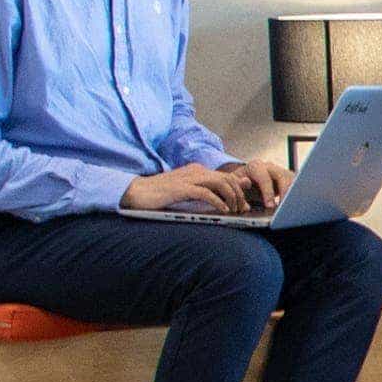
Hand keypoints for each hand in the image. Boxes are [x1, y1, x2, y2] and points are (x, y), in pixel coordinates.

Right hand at [122, 164, 248, 213]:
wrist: (136, 192)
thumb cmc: (160, 194)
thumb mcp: (187, 192)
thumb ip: (206, 192)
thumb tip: (226, 198)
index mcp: (198, 170)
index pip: (227, 176)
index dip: (239, 190)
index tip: (244, 206)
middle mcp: (196, 171)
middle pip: (228, 179)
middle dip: (239, 195)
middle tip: (242, 210)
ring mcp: (188, 178)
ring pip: (221, 184)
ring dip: (231, 198)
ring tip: (234, 211)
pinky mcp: (181, 188)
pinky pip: (206, 193)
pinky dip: (218, 202)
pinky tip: (223, 211)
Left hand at [224, 160, 294, 208]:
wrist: (248, 182)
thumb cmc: (242, 185)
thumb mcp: (237, 185)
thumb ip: (239, 185)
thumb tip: (245, 182)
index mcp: (255, 166)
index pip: (264, 178)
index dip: (268, 193)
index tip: (270, 206)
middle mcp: (269, 166)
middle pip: (282, 177)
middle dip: (284, 194)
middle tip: (282, 208)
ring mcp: (280, 170)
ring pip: (291, 180)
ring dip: (291, 194)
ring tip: (289, 207)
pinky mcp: (288, 177)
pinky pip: (296, 185)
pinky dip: (294, 195)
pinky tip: (291, 204)